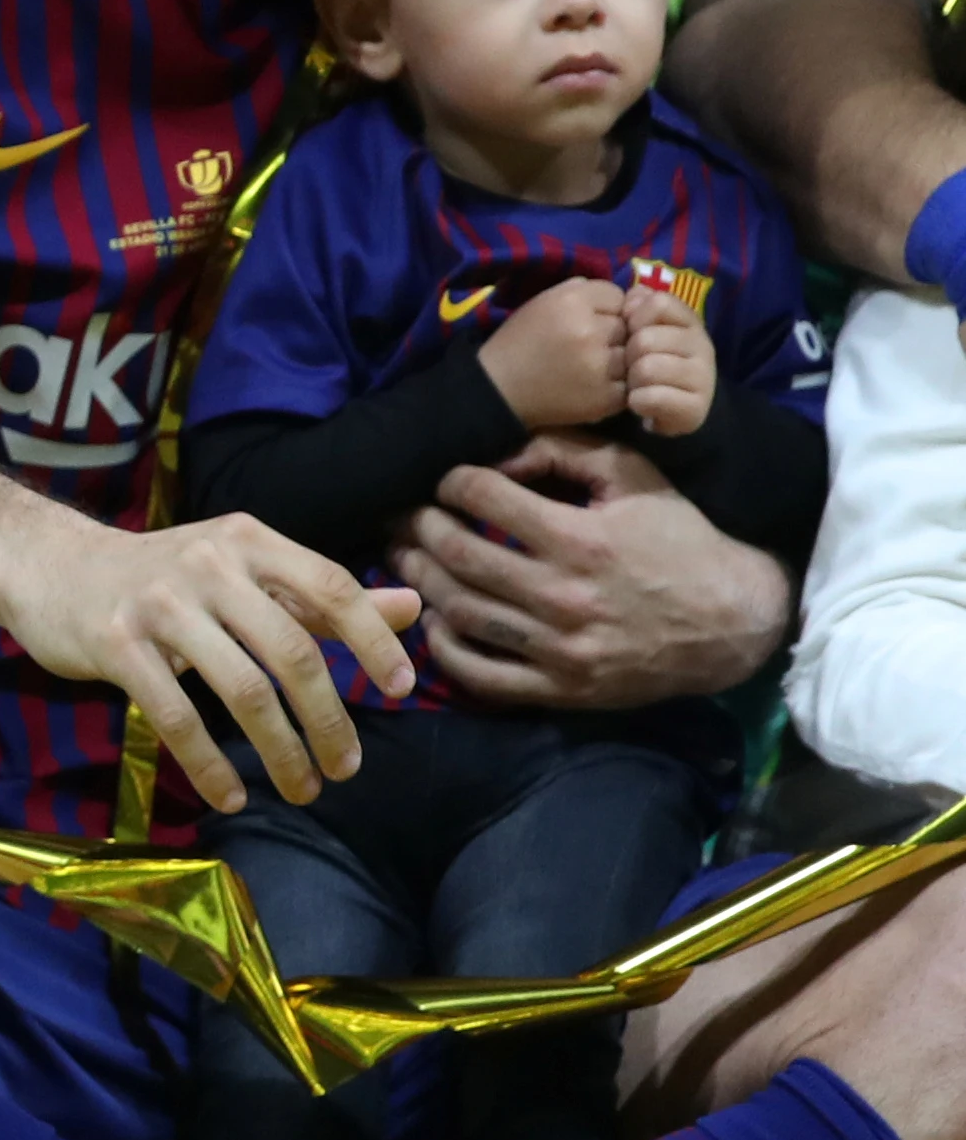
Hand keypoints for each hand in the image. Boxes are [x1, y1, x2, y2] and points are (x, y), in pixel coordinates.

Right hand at [0, 513, 418, 811]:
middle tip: (345, 768)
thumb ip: (320, 596)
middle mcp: (207, 562)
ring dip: (281, 750)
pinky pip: (175, 716)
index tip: (401, 690)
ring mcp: (158, 602)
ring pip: (240, 688)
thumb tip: (411, 608)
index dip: (372, 641)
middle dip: (328, 719)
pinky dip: (210, 765)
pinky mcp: (115, 643)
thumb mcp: (241, 571)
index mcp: (246, 540)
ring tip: (302, 789)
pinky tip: (231, 794)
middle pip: (290, 649)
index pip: (330, 586)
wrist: (47, 565)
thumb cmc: (160, 576)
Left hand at [394, 434, 792, 710]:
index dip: (451, 479)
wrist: (735, 622)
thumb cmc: (680, 539)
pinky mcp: (563, 689)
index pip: (483, 496)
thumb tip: (497, 452)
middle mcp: (565, 596)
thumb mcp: (634, 476)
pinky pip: (483, 675)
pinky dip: (445, 648)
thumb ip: (563, 450)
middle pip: (458, 554)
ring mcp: (561, 649)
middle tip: (404, 514)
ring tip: (405, 556)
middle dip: (418, 525)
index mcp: (581, 539)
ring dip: (419, 579)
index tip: (445, 478)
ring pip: (461, 612)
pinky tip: (435, 619)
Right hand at [479, 275, 631, 430]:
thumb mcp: (542, 303)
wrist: (498, 389)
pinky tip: (595, 384)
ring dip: (619, 359)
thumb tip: (625, 292)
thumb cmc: (520, 342)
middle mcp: (590, 331)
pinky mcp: (606, 397)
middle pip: (629, 325)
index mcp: (571, 302)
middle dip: (614, 333)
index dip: (605, 307)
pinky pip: (630, 383)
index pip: (617, 295)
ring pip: (633, 354)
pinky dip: (617, 384)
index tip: (587, 319)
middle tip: (589, 345)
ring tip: (593, 365)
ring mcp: (600, 367)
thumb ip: (580, 290)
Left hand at [621, 276, 716, 437]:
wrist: (676, 408)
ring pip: (647, 369)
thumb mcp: (645, 329)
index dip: (635, 316)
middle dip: (627, 354)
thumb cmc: (654, 361)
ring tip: (637, 384)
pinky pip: (652, 398)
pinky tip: (641, 402)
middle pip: (645, 339)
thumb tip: (635, 294)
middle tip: (631, 365)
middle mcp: (703, 346)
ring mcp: (703, 378)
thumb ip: (638, 306)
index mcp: (690, 322)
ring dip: (632, 380)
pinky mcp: (696, 408)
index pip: (658, 303)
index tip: (631, 331)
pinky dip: (638, 401)